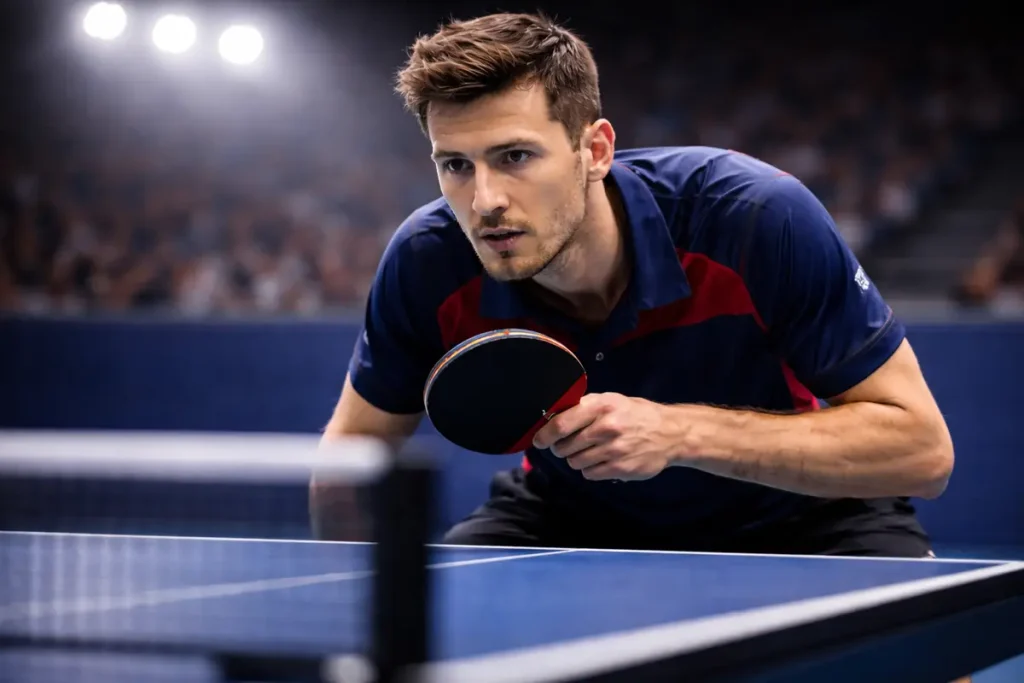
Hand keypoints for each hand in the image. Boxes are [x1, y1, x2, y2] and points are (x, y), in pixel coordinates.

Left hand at [531, 393, 681, 480]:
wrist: (671, 433)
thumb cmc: (636, 415)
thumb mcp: (611, 401)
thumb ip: (584, 407)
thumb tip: (552, 416)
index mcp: (601, 406)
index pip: (561, 424)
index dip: (545, 435)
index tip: (539, 440)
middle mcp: (607, 427)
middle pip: (565, 446)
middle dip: (561, 448)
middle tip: (569, 445)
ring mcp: (614, 450)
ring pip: (575, 462)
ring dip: (577, 459)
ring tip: (592, 451)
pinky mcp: (620, 469)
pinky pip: (590, 474)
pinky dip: (591, 469)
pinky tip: (602, 460)